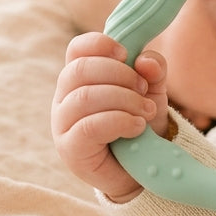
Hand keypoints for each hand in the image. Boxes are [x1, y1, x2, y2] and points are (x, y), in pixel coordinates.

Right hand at [52, 32, 169, 202]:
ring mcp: (63, 124)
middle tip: (143, 89)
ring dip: (124, 99)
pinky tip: (138, 127)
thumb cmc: (139, 127)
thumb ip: (152, 71)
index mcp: (80, 79)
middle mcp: (65, 98)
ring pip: (85, 96)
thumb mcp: (151, 93)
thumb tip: (146, 60)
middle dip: (119, 74)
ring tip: (147, 111)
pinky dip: (119, 121)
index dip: (100, 44)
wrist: (140, 171)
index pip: (77, 49)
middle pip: (80, 69)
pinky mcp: (70, 149)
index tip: (126, 54)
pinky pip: (89, 126)